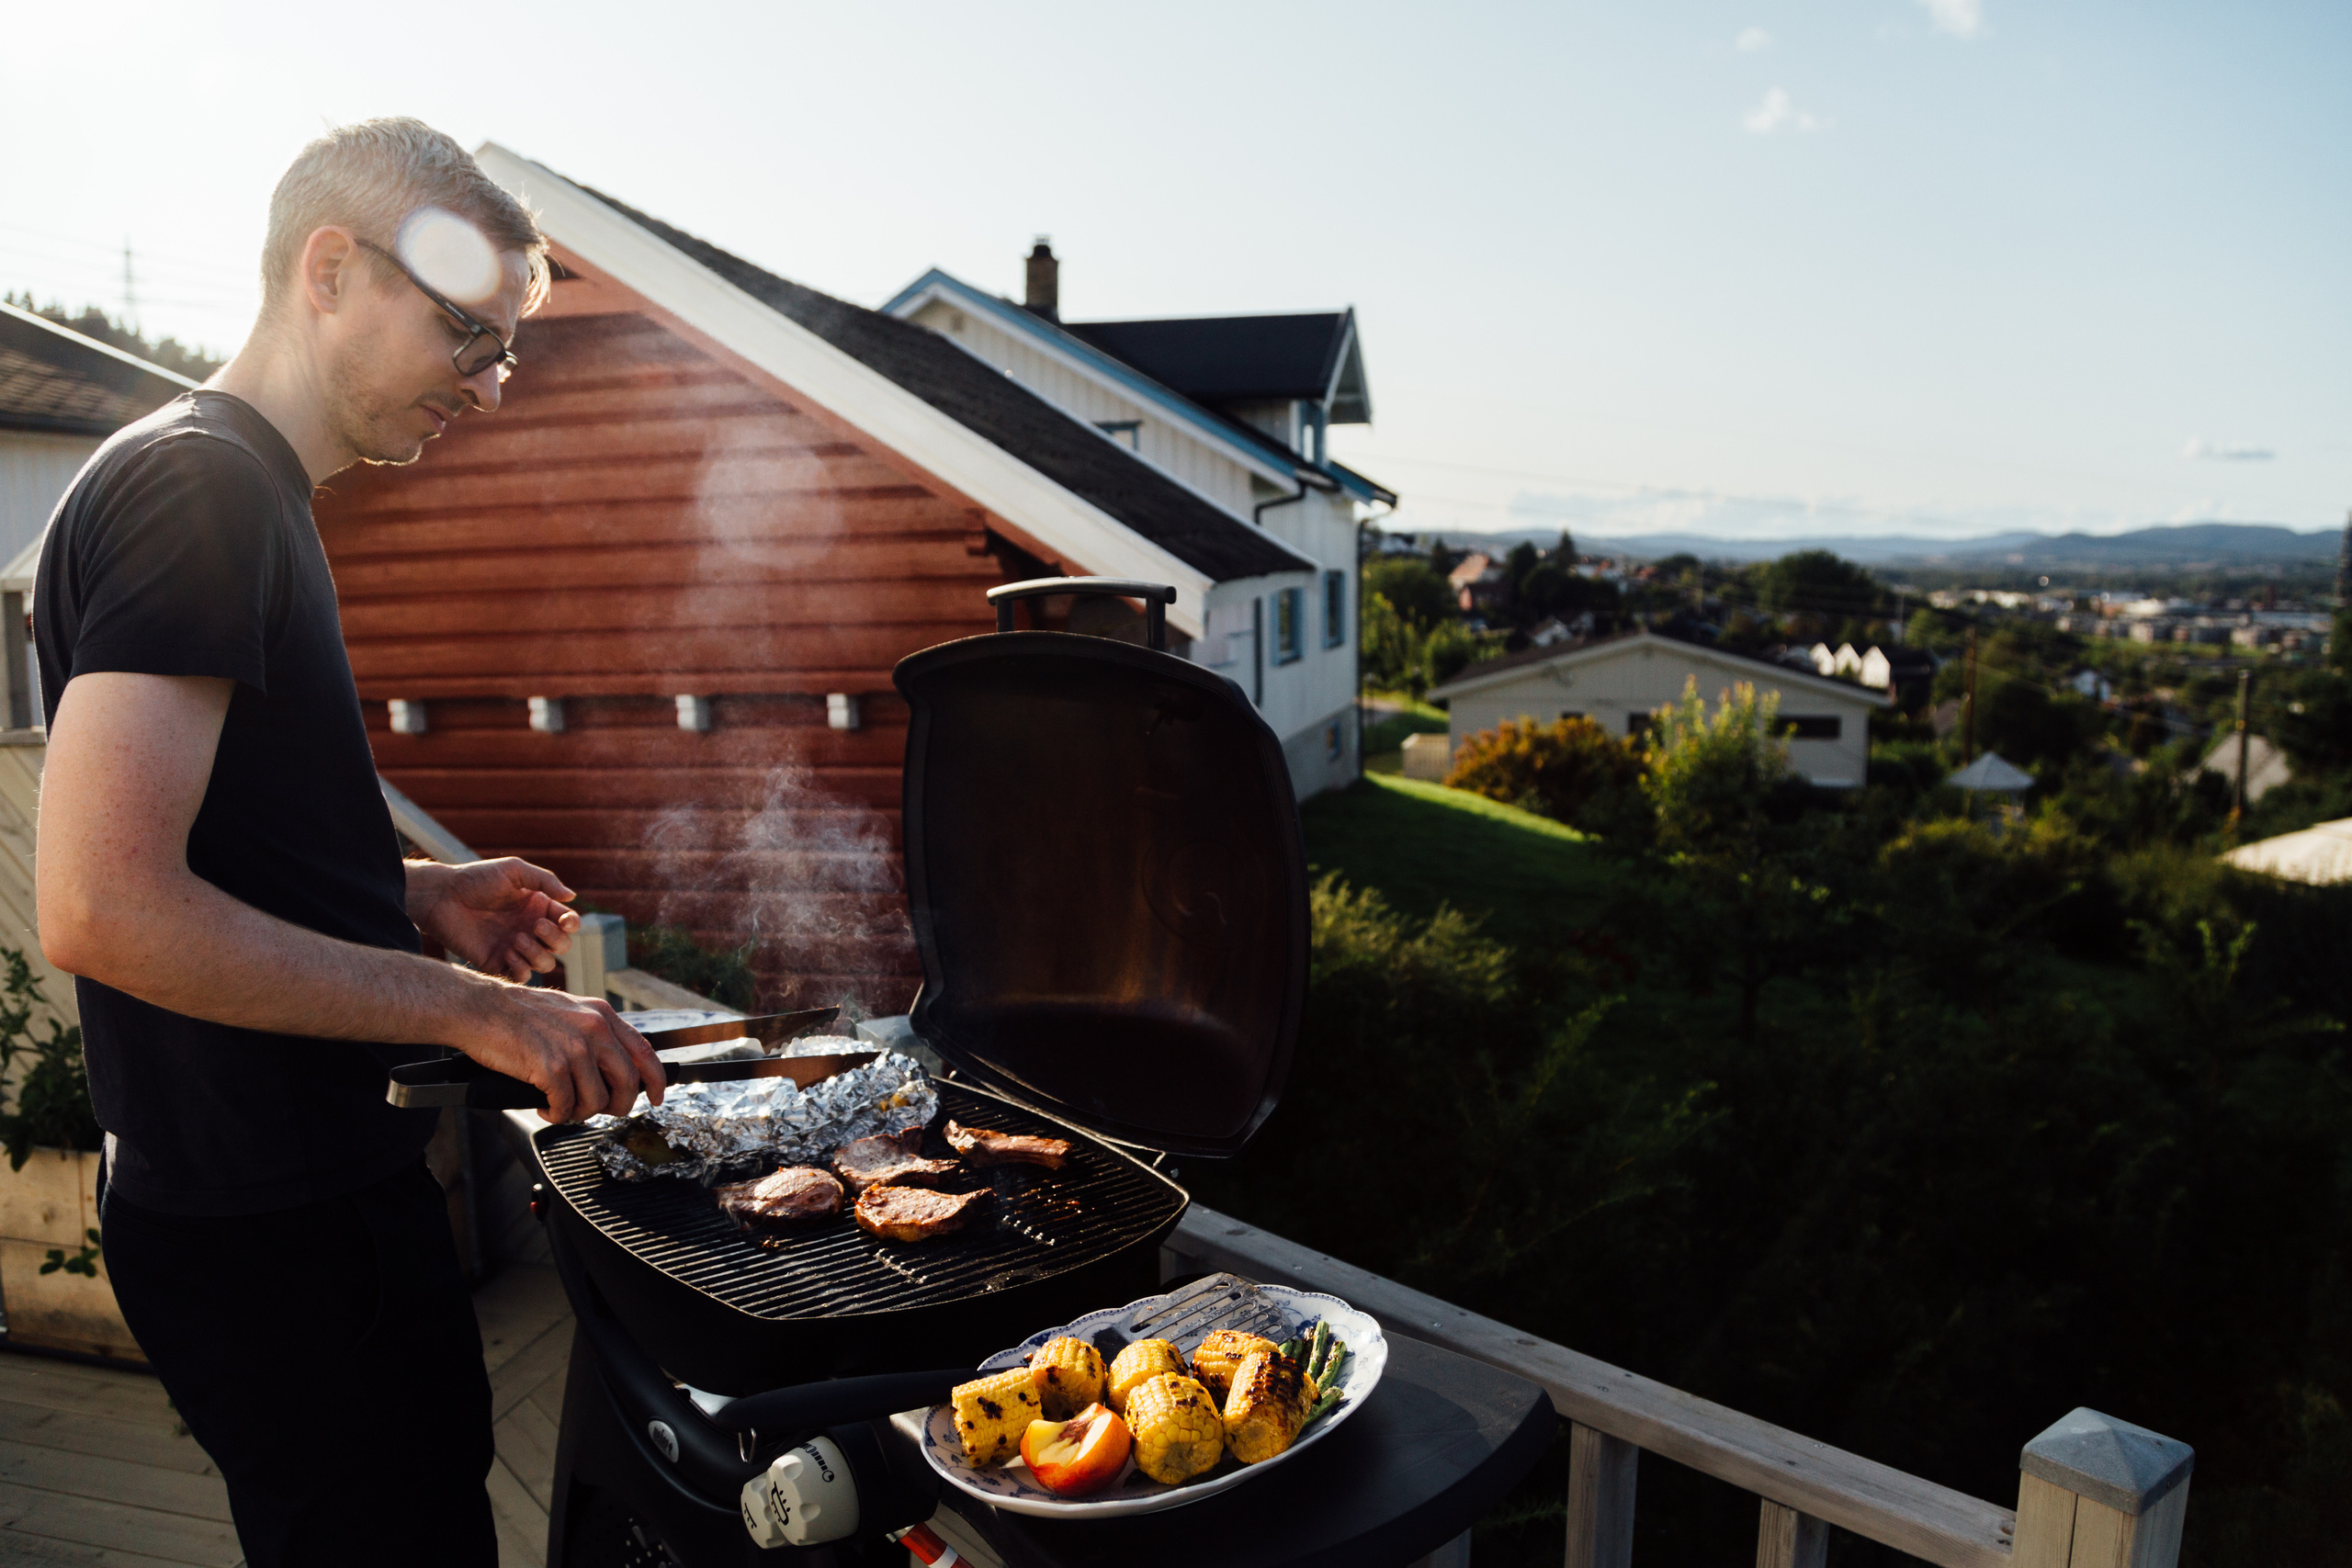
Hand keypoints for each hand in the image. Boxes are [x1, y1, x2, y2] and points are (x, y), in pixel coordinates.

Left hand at [409, 858, 578, 981]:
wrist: (441, 897)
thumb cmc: (476, 879)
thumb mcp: (514, 871)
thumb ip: (545, 881)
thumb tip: (572, 897)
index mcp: (538, 908)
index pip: (568, 922)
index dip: (572, 924)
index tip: (563, 920)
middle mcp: (530, 929)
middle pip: (561, 946)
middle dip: (554, 938)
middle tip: (534, 926)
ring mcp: (515, 947)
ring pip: (545, 963)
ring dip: (537, 954)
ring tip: (516, 939)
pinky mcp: (497, 962)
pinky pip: (521, 975)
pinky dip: (521, 968)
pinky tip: (507, 952)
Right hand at [471, 985, 667, 1123]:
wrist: (481, 1008)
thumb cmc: (517, 1013)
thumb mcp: (570, 1011)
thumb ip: (595, 1033)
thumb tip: (612, 1066)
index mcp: (602, 1016)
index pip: (645, 1053)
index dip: (657, 1080)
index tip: (657, 1097)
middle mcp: (594, 1030)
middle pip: (628, 1083)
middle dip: (618, 1106)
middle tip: (601, 1111)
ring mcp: (574, 1049)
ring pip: (597, 1101)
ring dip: (580, 1112)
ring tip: (563, 1106)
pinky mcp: (551, 1067)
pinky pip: (566, 1106)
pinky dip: (557, 1114)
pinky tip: (545, 1106)